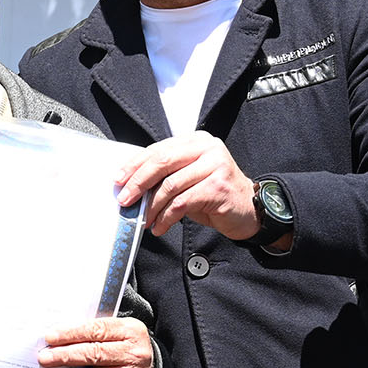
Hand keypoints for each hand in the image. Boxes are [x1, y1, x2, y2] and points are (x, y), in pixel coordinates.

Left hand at [36, 316, 152, 367]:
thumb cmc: (123, 347)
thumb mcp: (116, 332)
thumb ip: (91, 332)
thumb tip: (55, 339)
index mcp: (130, 331)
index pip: (98, 330)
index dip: (72, 333)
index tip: (50, 337)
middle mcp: (134, 354)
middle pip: (96, 354)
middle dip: (66, 357)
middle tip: (45, 359)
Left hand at [114, 132, 258, 239]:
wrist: (249, 210)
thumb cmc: (214, 195)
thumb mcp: (188, 178)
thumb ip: (166, 175)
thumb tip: (131, 185)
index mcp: (196, 141)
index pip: (159, 149)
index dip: (135, 165)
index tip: (118, 180)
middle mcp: (207, 148)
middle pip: (162, 161)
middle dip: (139, 182)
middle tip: (125, 200)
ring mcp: (215, 165)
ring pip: (171, 185)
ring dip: (152, 207)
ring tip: (144, 220)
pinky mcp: (218, 186)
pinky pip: (182, 203)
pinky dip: (166, 217)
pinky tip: (160, 227)